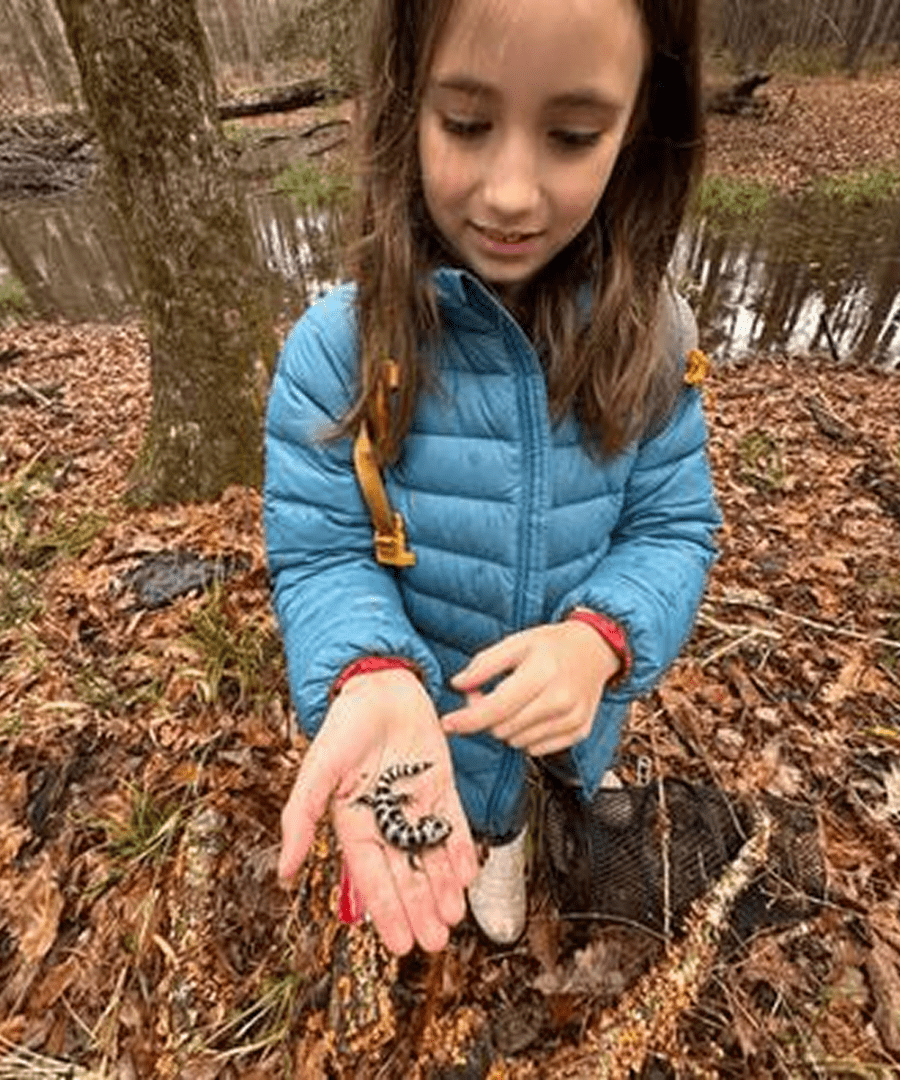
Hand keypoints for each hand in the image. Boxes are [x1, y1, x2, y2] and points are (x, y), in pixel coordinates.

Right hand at [278, 669, 478, 954]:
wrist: (380, 684)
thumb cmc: (344, 725)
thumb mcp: (318, 769)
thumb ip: (301, 817)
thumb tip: (283, 872)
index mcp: (354, 822)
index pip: (371, 876)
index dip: (385, 910)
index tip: (398, 944)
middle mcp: (387, 821)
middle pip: (405, 874)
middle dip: (418, 910)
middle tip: (433, 943)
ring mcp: (416, 806)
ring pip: (431, 857)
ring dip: (442, 890)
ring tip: (452, 920)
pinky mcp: (441, 788)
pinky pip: (453, 826)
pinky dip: (460, 852)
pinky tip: (466, 877)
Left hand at [442, 622, 619, 755]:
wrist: (595, 650)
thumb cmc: (552, 645)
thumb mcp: (516, 642)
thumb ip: (484, 664)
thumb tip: (457, 684)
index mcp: (542, 673)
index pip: (496, 708)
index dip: (467, 719)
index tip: (447, 723)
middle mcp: (560, 700)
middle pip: (502, 729)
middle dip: (485, 716)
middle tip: (487, 694)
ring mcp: (572, 719)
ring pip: (516, 741)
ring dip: (505, 726)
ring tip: (513, 701)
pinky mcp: (579, 732)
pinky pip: (535, 749)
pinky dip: (524, 735)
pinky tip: (531, 712)